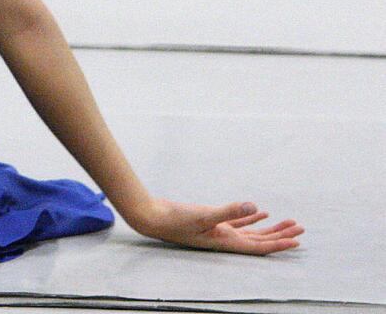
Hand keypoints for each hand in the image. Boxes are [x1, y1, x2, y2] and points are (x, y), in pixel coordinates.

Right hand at [126, 198, 302, 254]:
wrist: (152, 217)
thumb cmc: (175, 219)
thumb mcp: (203, 214)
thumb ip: (229, 211)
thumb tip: (254, 206)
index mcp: (226, 241)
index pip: (259, 247)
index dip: (279, 244)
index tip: (297, 241)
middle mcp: (226, 239)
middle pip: (260, 241)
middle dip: (281, 235)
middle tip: (300, 228)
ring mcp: (219, 231)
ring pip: (251, 232)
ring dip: (270, 227)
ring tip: (288, 221)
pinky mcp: (212, 222)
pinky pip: (237, 222)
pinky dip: (250, 218)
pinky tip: (259, 213)